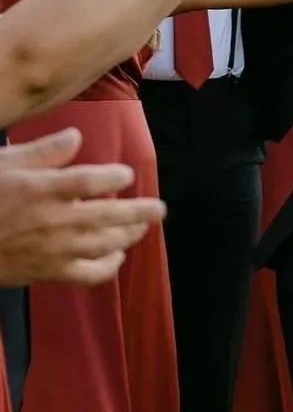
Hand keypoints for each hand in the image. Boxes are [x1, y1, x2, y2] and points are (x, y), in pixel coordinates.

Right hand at [0, 128, 164, 285]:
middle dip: (141, 212)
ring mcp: (55, 250)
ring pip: (107, 245)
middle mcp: (55, 220)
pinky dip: (110, 266)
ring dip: (130, 236)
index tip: (127, 175)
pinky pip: (91, 275)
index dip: (116, 177)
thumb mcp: (5, 162)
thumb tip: (77, 137)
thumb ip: (43, 151)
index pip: (92, 181)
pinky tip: (117, 257)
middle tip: (159, 209)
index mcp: (42, 189)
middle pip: (111, 216)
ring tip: (142, 228)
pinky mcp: (50, 273)